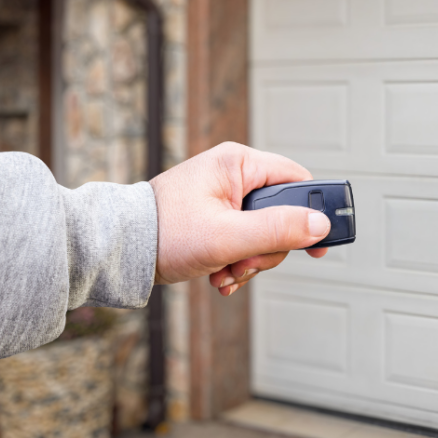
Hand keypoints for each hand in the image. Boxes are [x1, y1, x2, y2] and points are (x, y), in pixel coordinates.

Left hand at [149, 142, 330, 295]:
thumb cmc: (162, 233)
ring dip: (251, 260)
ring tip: (226, 272)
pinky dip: (237, 261)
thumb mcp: (227, 236)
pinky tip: (220, 273)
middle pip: (282, 214)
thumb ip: (277, 230)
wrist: (117, 251)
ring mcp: (225, 196)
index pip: (297, 181)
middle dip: (268, 248)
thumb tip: (320, 225)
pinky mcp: (216, 216)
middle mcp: (234, 174)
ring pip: (265, 233)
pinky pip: (246, 240)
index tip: (318, 245)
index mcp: (238, 163)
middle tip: (245, 263)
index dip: (313, 213)